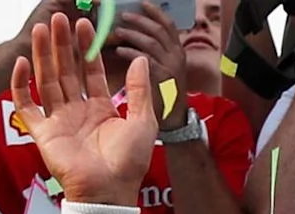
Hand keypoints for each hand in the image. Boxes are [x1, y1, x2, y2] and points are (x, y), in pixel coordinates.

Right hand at [14, 13, 157, 206]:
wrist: (109, 191)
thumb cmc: (129, 162)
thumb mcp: (143, 122)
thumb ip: (140, 90)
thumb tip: (140, 59)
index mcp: (102, 109)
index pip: (91, 72)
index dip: (87, 50)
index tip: (85, 26)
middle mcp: (78, 111)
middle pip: (67, 71)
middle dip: (62, 45)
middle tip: (59, 19)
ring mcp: (58, 120)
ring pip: (47, 80)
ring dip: (42, 55)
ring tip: (40, 30)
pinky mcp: (42, 133)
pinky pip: (27, 105)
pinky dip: (21, 85)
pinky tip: (22, 63)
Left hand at [106, 3, 188, 120]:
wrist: (174, 120)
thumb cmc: (163, 93)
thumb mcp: (163, 67)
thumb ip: (152, 51)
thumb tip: (132, 32)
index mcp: (177, 51)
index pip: (169, 25)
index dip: (156, 12)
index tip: (142, 3)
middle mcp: (177, 56)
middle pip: (159, 30)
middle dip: (140, 20)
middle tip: (123, 15)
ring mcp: (172, 67)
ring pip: (152, 42)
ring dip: (133, 34)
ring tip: (117, 31)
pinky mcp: (163, 79)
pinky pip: (146, 60)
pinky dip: (131, 53)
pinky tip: (119, 51)